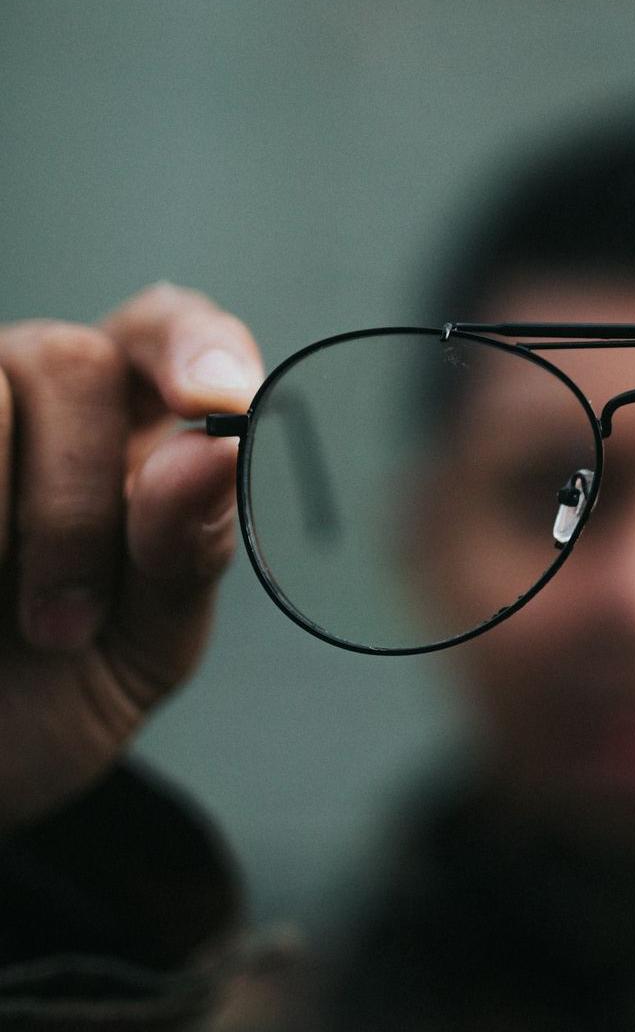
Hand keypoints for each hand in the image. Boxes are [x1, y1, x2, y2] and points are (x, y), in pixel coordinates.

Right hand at [0, 283, 261, 834]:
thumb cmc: (55, 698)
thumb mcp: (143, 645)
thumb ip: (183, 554)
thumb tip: (212, 455)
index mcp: (128, 437)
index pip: (167, 332)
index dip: (194, 345)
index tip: (217, 402)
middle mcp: (31, 403)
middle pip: (71, 360)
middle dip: (77, 500)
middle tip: (63, 626)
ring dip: (9, 517)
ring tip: (13, 630)